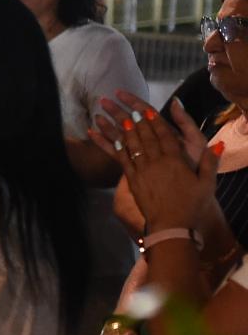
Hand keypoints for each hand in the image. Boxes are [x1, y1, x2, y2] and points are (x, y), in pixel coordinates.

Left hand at [90, 95, 214, 232]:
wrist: (171, 225)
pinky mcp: (132, 181)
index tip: (148, 110)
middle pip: (146, 137)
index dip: (156, 121)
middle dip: (137, 121)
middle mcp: (156, 162)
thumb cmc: (192, 205)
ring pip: (133, 146)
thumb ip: (211, 162)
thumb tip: (218, 144)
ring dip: (126, 131)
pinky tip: (115, 141)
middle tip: (129, 109)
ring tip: (120, 118)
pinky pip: (123, 161)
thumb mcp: (207, 183)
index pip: (165, 135)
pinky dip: (118, 149)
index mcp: (175, 160)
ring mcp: (142, 171)